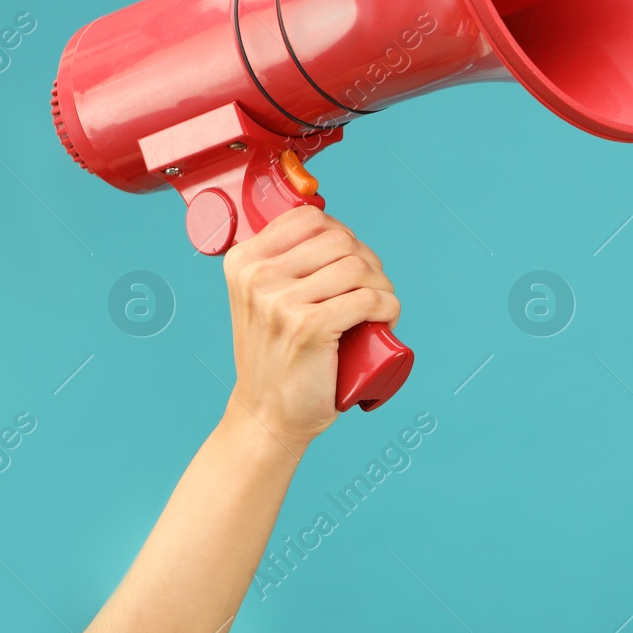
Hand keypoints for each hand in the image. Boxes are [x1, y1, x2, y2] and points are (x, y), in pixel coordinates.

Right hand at [221, 206, 399, 447]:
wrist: (267, 415)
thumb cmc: (277, 354)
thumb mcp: (263, 299)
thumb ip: (283, 262)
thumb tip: (331, 226)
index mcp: (243, 261)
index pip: (310, 218)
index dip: (344, 235)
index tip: (352, 261)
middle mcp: (257, 276)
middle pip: (340, 239)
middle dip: (369, 261)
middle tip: (371, 291)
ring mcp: (280, 302)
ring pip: (358, 266)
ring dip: (383, 286)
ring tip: (379, 308)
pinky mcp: (308, 327)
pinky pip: (368, 300)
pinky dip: (389, 307)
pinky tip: (386, 320)